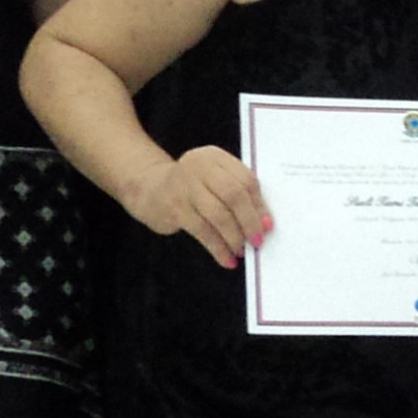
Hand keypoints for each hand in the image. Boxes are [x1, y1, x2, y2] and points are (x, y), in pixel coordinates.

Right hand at [135, 145, 267, 264]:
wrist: (149, 189)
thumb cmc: (192, 187)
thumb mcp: (213, 179)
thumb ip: (237, 193)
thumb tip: (263, 222)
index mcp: (214, 157)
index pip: (245, 179)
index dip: (259, 204)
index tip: (268, 225)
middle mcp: (198, 167)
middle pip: (233, 195)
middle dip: (249, 222)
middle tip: (257, 241)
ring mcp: (184, 187)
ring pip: (218, 215)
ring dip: (234, 237)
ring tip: (241, 250)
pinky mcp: (174, 208)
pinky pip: (202, 232)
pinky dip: (218, 248)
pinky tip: (226, 259)